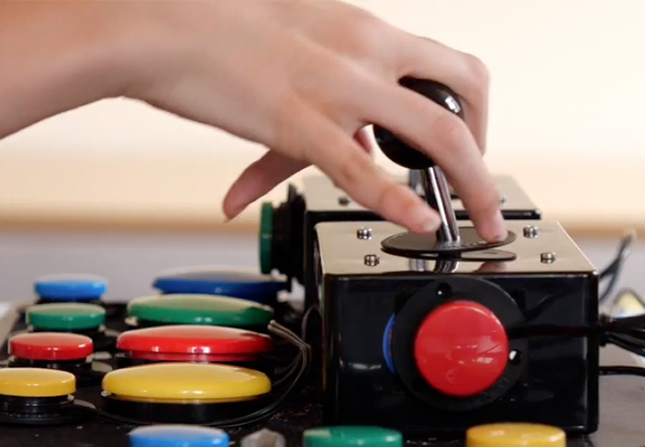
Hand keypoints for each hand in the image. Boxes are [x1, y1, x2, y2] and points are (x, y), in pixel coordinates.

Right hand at [122, 0, 504, 239]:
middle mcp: (364, 49)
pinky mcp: (298, 120)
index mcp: (364, 30)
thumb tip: (341, 142)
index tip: (466, 148)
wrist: (159, 25)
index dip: (474, 111)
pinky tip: (420, 222)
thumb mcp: (294, 49)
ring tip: (479, 223)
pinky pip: (362, 167)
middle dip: (485, 153)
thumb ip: (326, 97)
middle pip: (465, 92)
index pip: (450, 64)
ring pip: (436, 132)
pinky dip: (400, 199)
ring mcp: (337, 85)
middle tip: (478, 194)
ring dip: (471, 184)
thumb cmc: (218, 32)